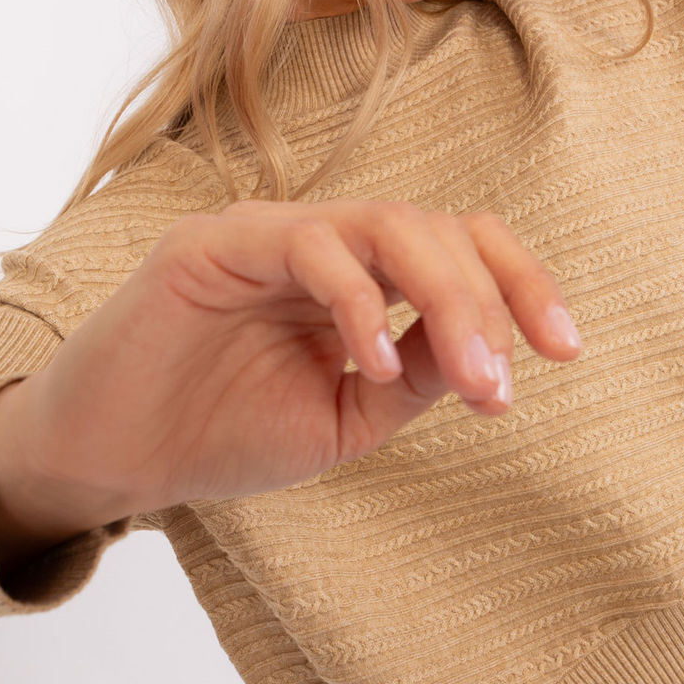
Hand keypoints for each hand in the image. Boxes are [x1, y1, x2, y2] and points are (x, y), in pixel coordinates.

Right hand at [15, 201, 581, 512]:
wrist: (116, 459)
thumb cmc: (225, 432)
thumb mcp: (347, 416)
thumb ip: (417, 375)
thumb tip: (495, 348)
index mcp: (360, 279)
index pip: (459, 246)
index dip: (522, 283)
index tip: (567, 349)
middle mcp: (323, 243)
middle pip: (438, 228)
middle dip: (492, 302)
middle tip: (503, 387)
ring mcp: (269, 234)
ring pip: (387, 224)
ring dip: (446, 298)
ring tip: (472, 380)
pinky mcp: (214, 243)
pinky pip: (308, 245)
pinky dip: (357, 300)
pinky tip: (372, 361)